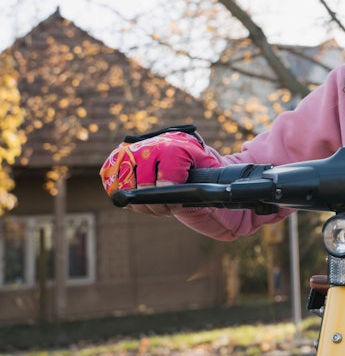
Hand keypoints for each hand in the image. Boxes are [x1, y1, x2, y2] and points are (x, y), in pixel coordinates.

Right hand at [100, 127, 219, 215]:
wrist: (181, 150)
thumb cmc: (198, 164)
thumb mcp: (212, 169)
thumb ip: (214, 176)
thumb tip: (223, 190)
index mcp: (175, 147)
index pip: (166, 178)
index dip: (169, 196)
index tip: (176, 204)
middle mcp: (150, 146)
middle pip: (143, 184)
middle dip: (155, 203)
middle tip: (166, 209)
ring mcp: (131, 151)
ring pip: (125, 184)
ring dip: (138, 201)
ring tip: (153, 205)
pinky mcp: (117, 159)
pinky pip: (111, 180)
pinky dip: (121, 194)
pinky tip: (138, 199)